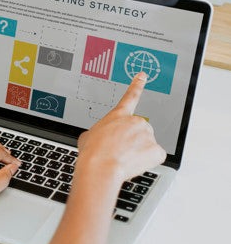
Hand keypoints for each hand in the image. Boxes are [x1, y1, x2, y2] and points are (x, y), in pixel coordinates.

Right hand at [76, 72, 165, 187]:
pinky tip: (133, 164)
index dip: (136, 85)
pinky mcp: (156, 149)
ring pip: (146, 144)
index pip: (130, 97)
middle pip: (139, 131)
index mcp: (118, 116)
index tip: (142, 76)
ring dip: (138, 152)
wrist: (100, 167)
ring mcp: (148, 134)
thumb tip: (100, 138)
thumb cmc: (92, 153)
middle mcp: (135, 121)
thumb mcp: (88, 136)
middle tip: (118, 152)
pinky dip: (147, 162)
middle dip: (132, 141)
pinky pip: (155, 156)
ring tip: (122, 159)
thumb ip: (99, 132)